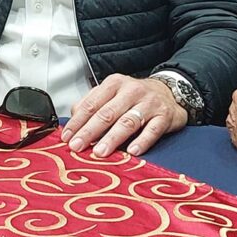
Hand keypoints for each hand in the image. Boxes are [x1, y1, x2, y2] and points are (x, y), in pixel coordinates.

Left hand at [61, 74, 187, 156]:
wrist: (169, 91)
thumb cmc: (135, 96)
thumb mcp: (112, 93)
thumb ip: (93, 104)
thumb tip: (74, 120)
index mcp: (114, 84)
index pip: (91, 104)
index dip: (77, 122)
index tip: (67, 137)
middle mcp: (131, 91)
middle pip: (107, 113)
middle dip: (90, 131)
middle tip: (78, 146)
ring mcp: (149, 103)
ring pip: (127, 122)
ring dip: (112, 138)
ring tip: (100, 152)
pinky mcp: (164, 116)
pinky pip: (152, 130)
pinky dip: (142, 141)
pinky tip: (132, 151)